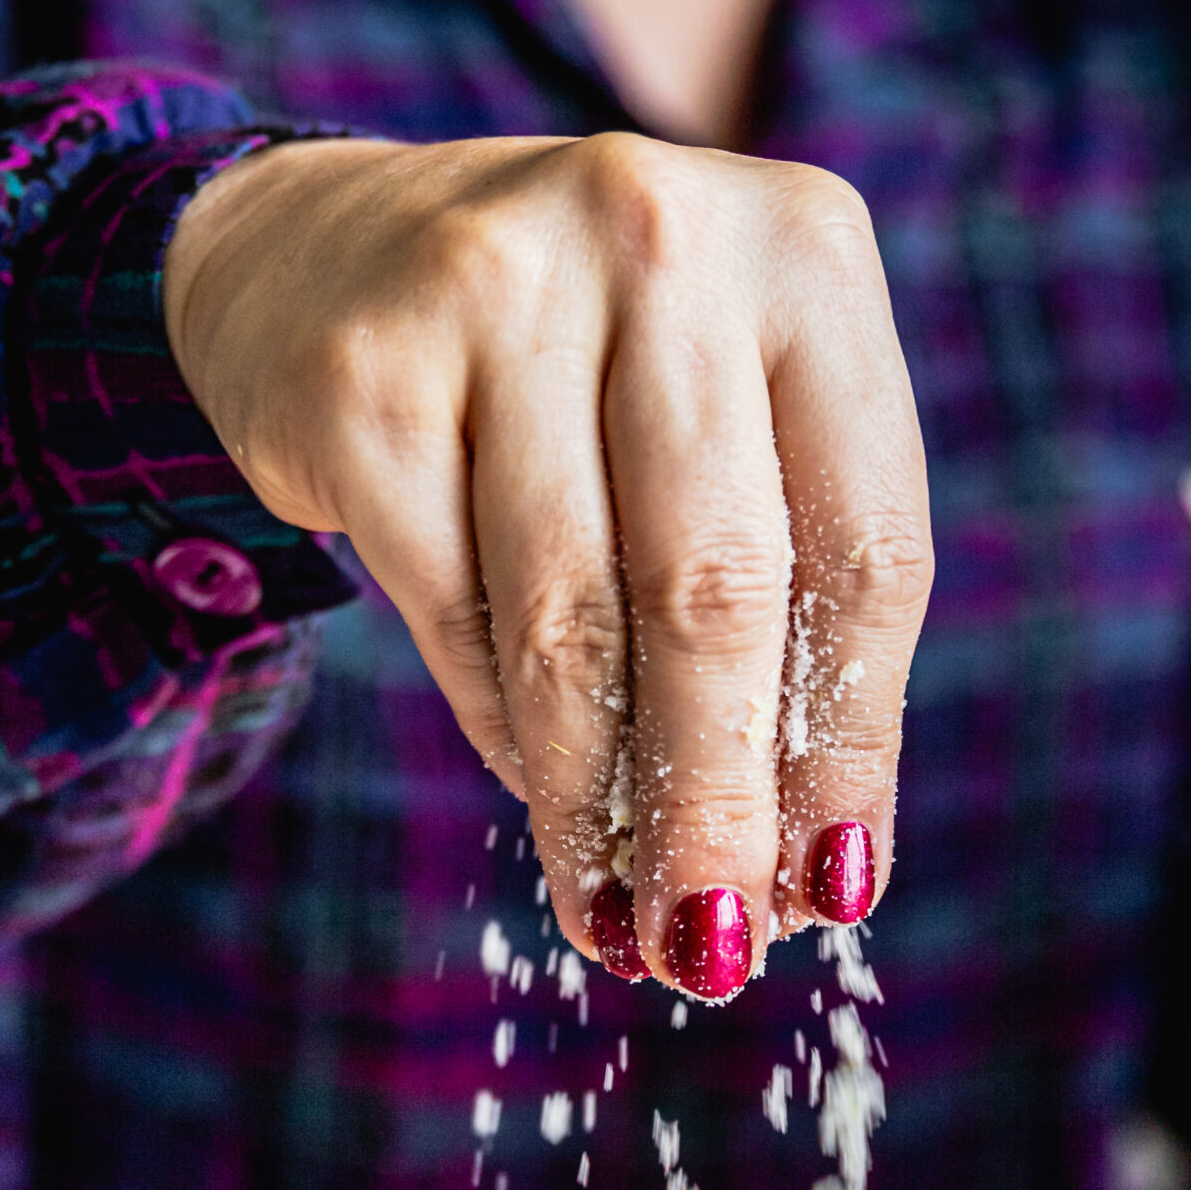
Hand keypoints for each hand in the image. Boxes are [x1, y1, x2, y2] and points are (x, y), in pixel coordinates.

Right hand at [163, 132, 930, 996]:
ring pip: (571, 621)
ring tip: (621, 924)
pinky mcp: (369, 381)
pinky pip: (456, 614)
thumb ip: (782, 596)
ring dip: (601, 805)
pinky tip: (540, 804)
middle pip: (715, 589)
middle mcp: (660, 239)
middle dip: (720, 801)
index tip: (838, 888)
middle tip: (715, 949)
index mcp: (806, 252)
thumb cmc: (584, 369)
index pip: (863, 544)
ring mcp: (500, 294)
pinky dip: (501, 733)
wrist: (327, 253)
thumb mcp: (719, 425)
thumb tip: (810, 872)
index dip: (853, 741)